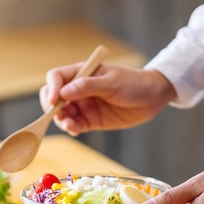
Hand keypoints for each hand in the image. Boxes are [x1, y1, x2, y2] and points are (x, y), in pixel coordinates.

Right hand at [39, 63, 176, 135]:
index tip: (53, 101)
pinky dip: (71, 128)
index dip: (51, 88)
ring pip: (62, 113)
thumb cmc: (133, 83)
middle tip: (58, 116)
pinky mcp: (90, 120)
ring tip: (70, 125)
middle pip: (53, 96)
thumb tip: (63, 93)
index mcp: (81, 73)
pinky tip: (75, 130)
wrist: (152, 98)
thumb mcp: (111, 83)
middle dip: (51, 107)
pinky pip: (74, 125)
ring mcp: (83, 105)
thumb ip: (87, 87)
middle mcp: (78, 89)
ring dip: (61, 120)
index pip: (56, 77)